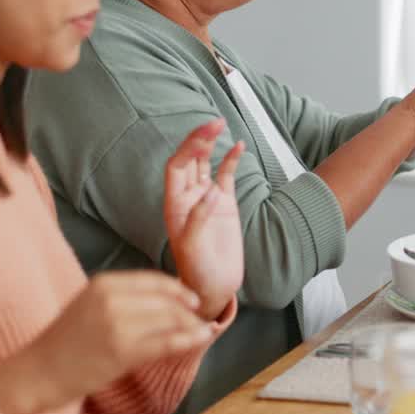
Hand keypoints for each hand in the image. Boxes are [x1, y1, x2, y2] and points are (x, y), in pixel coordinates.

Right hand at [0, 272, 213, 413]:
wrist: (38, 373)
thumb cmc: (67, 341)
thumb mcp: (92, 305)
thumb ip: (125, 297)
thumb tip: (170, 297)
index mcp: (104, 283)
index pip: (155, 281)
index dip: (179, 290)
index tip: (194, 300)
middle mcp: (111, 299)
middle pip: (166, 301)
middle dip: (189, 312)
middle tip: (201, 321)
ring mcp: (117, 325)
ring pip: (170, 320)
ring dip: (192, 326)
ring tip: (202, 331)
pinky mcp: (122, 351)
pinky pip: (167, 341)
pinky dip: (189, 339)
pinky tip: (202, 338)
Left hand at [165, 119, 244, 319]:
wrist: (213, 290)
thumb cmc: (198, 274)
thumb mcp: (194, 249)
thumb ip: (200, 219)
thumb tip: (213, 190)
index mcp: (175, 206)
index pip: (177, 168)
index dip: (187, 149)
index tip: (204, 137)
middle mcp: (188, 199)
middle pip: (189, 160)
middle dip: (199, 140)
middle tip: (214, 123)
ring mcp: (207, 200)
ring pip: (205, 164)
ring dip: (211, 145)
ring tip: (220, 126)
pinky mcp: (225, 206)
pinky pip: (226, 177)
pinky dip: (232, 161)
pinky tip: (239, 146)